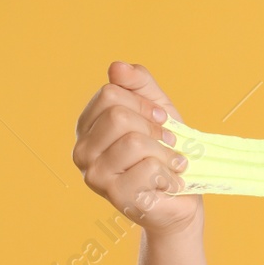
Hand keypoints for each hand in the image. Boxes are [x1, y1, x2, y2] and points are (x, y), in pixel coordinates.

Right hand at [72, 61, 200, 236]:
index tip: (162, 120)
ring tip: (172, 164)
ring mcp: (94, 175)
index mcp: (88, 126)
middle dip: (154, 128)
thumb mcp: (157, 109)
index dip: (144, 104)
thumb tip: (116, 66)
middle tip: (169, 143)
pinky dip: (168, 173)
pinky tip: (168, 183)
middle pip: (118, 116)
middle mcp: (82, 150)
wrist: (180, 198)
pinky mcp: (114, 196)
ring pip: (133, 142)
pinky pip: (147, 169)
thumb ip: (139, 84)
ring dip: (165, 153)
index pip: (110, 94)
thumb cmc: (165, 151)